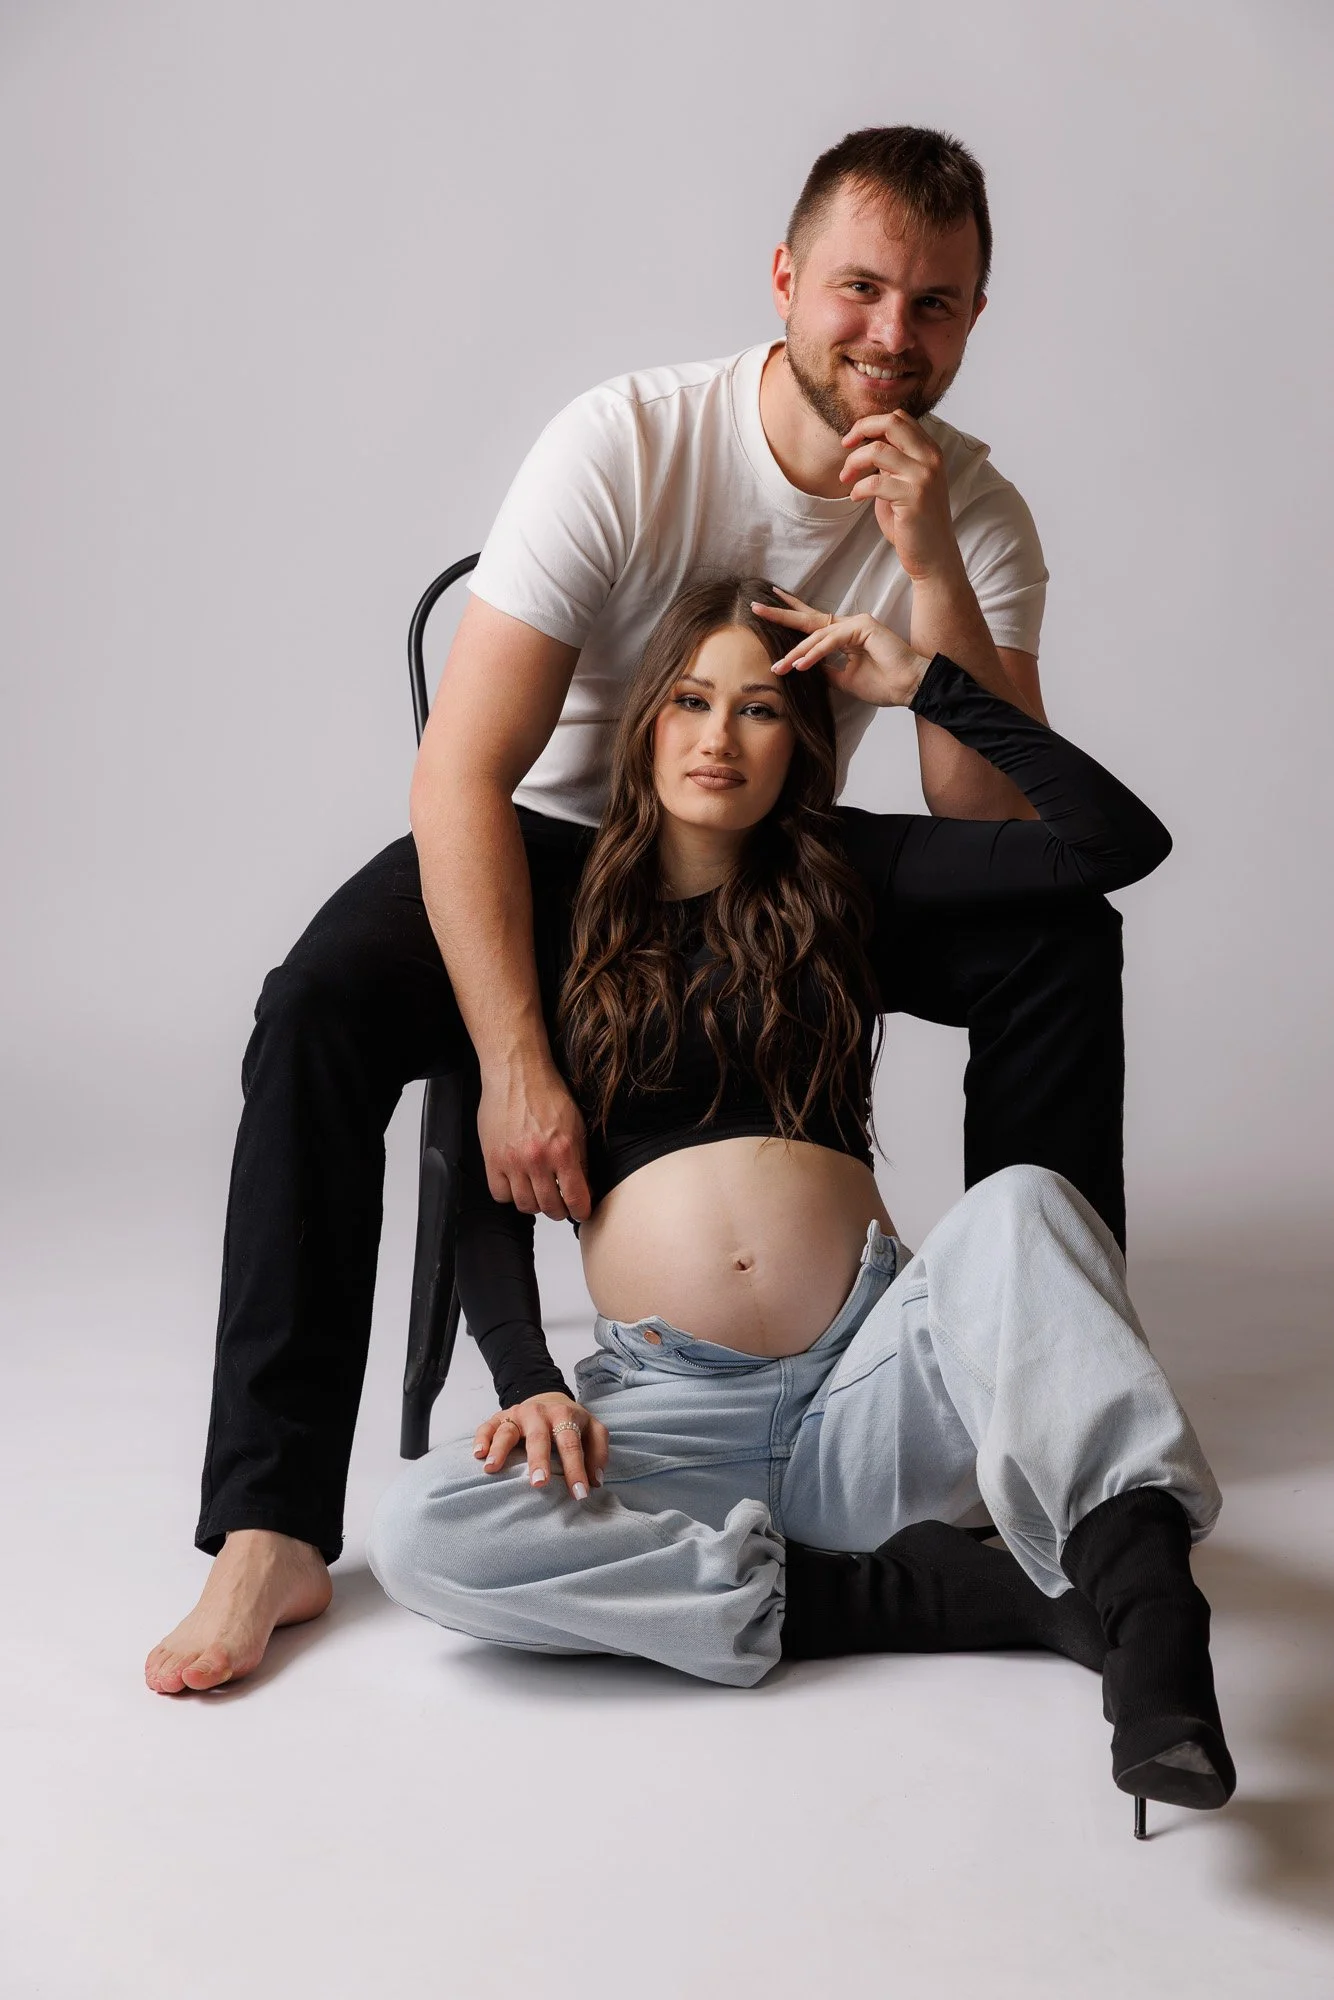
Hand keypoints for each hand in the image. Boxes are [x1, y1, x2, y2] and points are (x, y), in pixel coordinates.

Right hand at [473, 1393, 608, 1498]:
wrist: (548, 1399)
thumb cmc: (571, 1423)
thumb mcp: (593, 1431)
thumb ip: (598, 1453)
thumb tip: (596, 1481)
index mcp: (565, 1416)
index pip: (571, 1444)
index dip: (576, 1469)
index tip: (580, 1494)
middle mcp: (540, 1414)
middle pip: (539, 1438)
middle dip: (538, 1460)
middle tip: (538, 1484)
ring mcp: (517, 1415)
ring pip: (507, 1431)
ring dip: (499, 1449)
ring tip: (492, 1468)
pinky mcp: (500, 1417)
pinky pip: (487, 1426)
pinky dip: (481, 1439)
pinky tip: (478, 1454)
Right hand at [477, 1055, 591, 1221]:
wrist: (517, 1073)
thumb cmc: (546, 1093)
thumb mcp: (576, 1125)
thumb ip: (580, 1159)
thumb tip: (585, 1187)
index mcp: (562, 1151)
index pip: (576, 1198)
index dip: (581, 1211)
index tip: (580, 1212)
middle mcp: (537, 1159)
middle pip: (549, 1207)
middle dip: (559, 1211)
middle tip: (561, 1205)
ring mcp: (512, 1161)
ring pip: (525, 1205)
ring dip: (535, 1204)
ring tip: (539, 1194)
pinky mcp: (492, 1159)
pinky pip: (500, 1194)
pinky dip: (510, 1195)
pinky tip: (517, 1184)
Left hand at [752, 589, 931, 707]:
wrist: (909, 689)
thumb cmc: (883, 684)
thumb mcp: (844, 679)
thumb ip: (825, 670)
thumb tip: (803, 669)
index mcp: (845, 635)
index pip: (813, 623)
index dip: (791, 616)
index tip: (767, 608)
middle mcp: (850, 624)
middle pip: (809, 619)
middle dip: (782, 614)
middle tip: (756, 608)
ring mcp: (858, 622)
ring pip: (818, 636)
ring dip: (797, 653)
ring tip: (779, 667)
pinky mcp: (865, 627)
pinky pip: (832, 642)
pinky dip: (815, 654)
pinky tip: (801, 665)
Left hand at [839, 409, 961, 582]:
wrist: (933, 556)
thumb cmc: (913, 522)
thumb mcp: (904, 483)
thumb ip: (892, 462)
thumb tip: (868, 443)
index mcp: (930, 451)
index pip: (899, 418)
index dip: (871, 423)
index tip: (853, 440)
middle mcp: (930, 458)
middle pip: (890, 423)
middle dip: (860, 429)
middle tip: (845, 445)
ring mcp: (923, 476)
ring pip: (876, 450)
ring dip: (853, 463)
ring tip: (846, 479)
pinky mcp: (913, 497)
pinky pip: (874, 482)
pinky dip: (858, 489)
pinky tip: (856, 498)